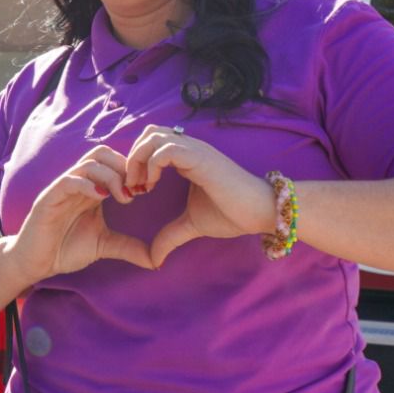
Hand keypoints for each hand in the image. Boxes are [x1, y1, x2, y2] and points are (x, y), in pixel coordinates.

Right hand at [7, 145, 152, 282]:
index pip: (113, 162)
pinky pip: (68, 180)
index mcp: (91, 188)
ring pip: (88, 163)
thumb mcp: (104, 246)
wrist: (36, 264)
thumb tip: (156, 260)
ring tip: (122, 196)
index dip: (132, 170)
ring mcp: (62, 188)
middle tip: (137, 189)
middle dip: (123, 166)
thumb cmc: (65, 249)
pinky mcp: (49, 198)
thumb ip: (128, 247)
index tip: (146, 189)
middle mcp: (78, 183)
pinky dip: (87, 185)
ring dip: (110, 176)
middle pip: (102, 153)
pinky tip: (101, 198)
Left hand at [123, 125, 275, 267]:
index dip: (137, 162)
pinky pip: (166, 150)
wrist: (261, 213)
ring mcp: (195, 150)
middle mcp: (189, 148)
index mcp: (186, 157)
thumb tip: (153, 260)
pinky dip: (152, 165)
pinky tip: (152, 185)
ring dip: (138, 160)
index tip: (135, 190)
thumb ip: (170, 237)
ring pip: (153, 136)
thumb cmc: (231, 213)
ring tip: (140, 186)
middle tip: (132, 186)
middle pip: (148, 133)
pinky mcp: (201, 158)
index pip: (152, 142)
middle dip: (132, 158)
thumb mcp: (192, 225)